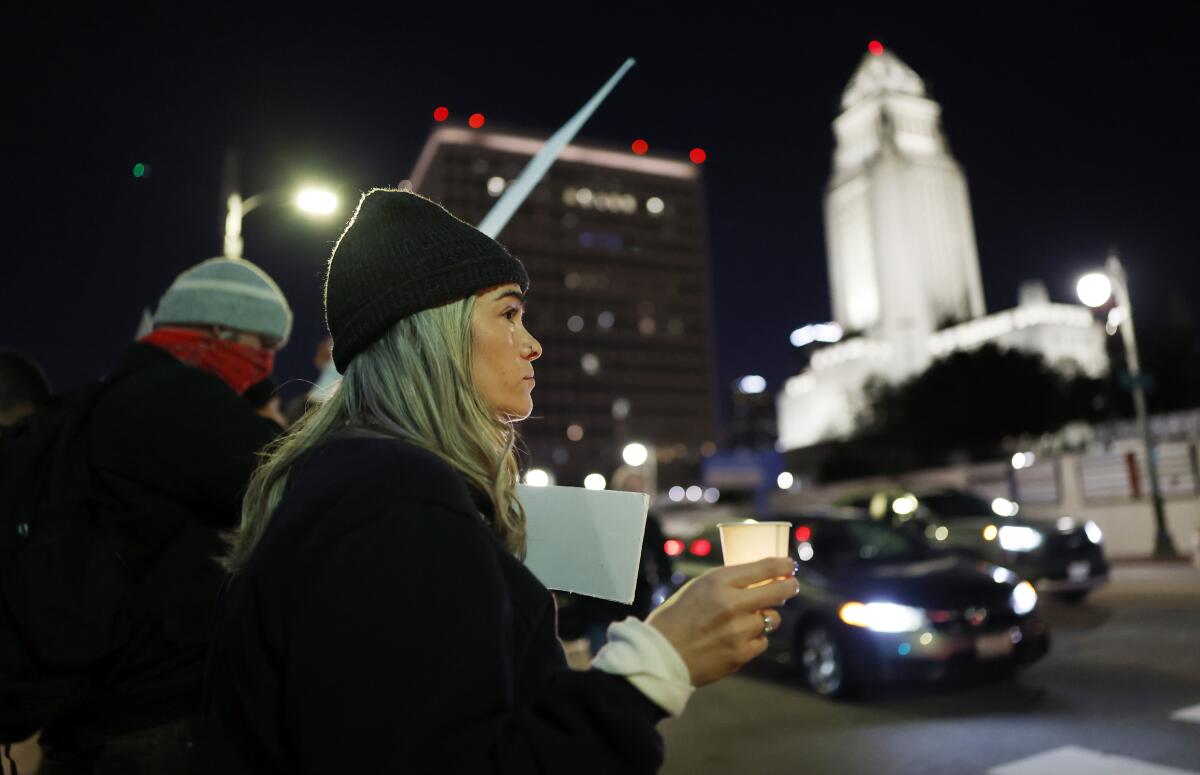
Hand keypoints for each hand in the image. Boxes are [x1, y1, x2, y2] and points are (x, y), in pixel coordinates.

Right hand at [646, 557, 798, 686]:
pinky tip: (738, 638)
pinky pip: (762, 641)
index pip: (764, 567)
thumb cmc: (677, 617)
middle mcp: (732, 604)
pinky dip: (755, 638)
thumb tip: (760, 578)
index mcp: (718, 582)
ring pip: (771, 619)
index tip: (788, 565)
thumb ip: (728, 582)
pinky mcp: (741, 654)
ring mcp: (739, 631)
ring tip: (748, 619)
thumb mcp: (698, 587)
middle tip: (791, 586)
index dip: (782, 565)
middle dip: (789, 586)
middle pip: (778, 591)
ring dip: (765, 617)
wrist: (661, 654)